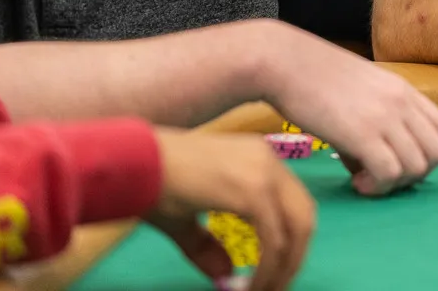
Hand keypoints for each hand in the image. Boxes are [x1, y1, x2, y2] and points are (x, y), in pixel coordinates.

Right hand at [147, 128, 314, 290]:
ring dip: (285, 266)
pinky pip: (274, 239)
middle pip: (304, 215)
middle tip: (277, 286)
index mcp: (259, 158)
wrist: (134, 163)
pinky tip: (254, 286)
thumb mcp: (188, 216)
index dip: (291, 240)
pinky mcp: (253, 192)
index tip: (278, 270)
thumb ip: (208, 244)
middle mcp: (268, 160)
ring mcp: (264, 173)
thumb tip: (226, 275)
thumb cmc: (154, 183)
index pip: (294, 202)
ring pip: (296, 228)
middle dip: (295, 256)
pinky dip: (269, 267)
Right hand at [259, 25, 437, 196]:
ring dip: (395, 184)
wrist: (284, 63)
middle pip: (437, 153)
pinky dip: (378, 187)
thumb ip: (372, 126)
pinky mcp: (363, 134)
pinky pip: (390, 173)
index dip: (425, 153)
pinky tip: (357, 183)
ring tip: (367, 181)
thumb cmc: (311, 77)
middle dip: (415, 175)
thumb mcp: (357, 93)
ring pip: (418, 167)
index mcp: (403, 90)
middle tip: (384, 177)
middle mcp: (402, 103)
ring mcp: (385, 118)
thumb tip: (368, 170)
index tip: (396, 160)